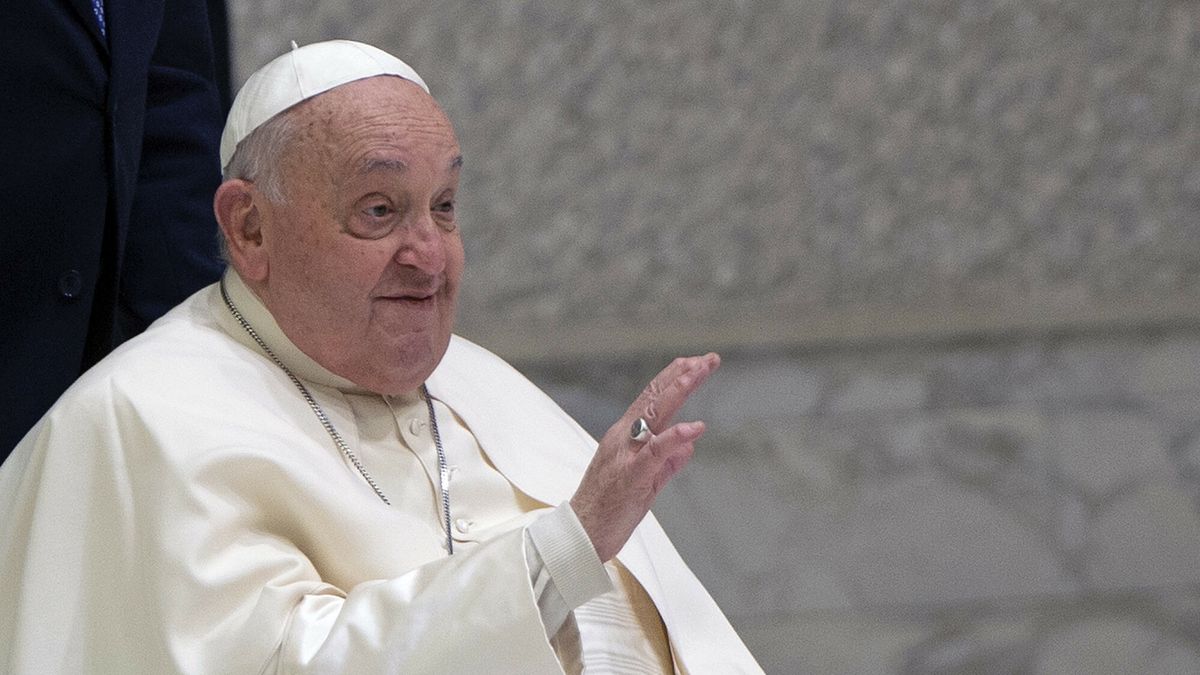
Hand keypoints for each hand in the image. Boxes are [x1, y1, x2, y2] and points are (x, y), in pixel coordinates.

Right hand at [570, 353, 719, 560]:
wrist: (580, 536)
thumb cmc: (608, 510)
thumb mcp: (645, 483)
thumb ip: (667, 463)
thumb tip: (689, 447)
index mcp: (625, 437)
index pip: (652, 400)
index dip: (675, 379)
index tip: (698, 363)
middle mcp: (623, 439)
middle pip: (655, 398)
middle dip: (683, 375)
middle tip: (708, 359)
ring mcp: (626, 455)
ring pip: (653, 415)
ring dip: (677, 391)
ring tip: (699, 372)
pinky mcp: (631, 477)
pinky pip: (655, 452)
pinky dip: (675, 437)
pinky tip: (695, 427)